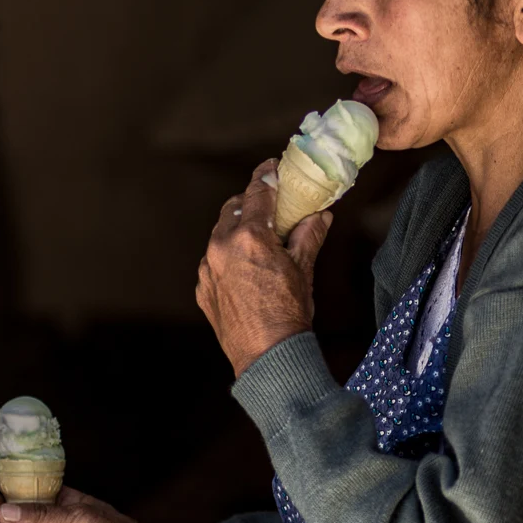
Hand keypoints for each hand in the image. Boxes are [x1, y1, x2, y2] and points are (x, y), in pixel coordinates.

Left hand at [194, 160, 334, 377]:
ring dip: (236, 230)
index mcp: (249, 236)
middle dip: (249, 202)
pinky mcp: (202, 289)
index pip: (256, 192)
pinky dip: (227, 257)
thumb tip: (319, 215)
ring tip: (258, 237)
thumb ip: (308, 236)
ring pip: (219, 236)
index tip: (271, 167)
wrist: (267, 355)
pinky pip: (213, 262)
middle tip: (267, 203)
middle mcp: (221, 248)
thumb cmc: (288, 313)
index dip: (265, 176)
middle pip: (232, 210)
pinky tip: (246, 267)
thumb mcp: (303, 268)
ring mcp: (207, 269)